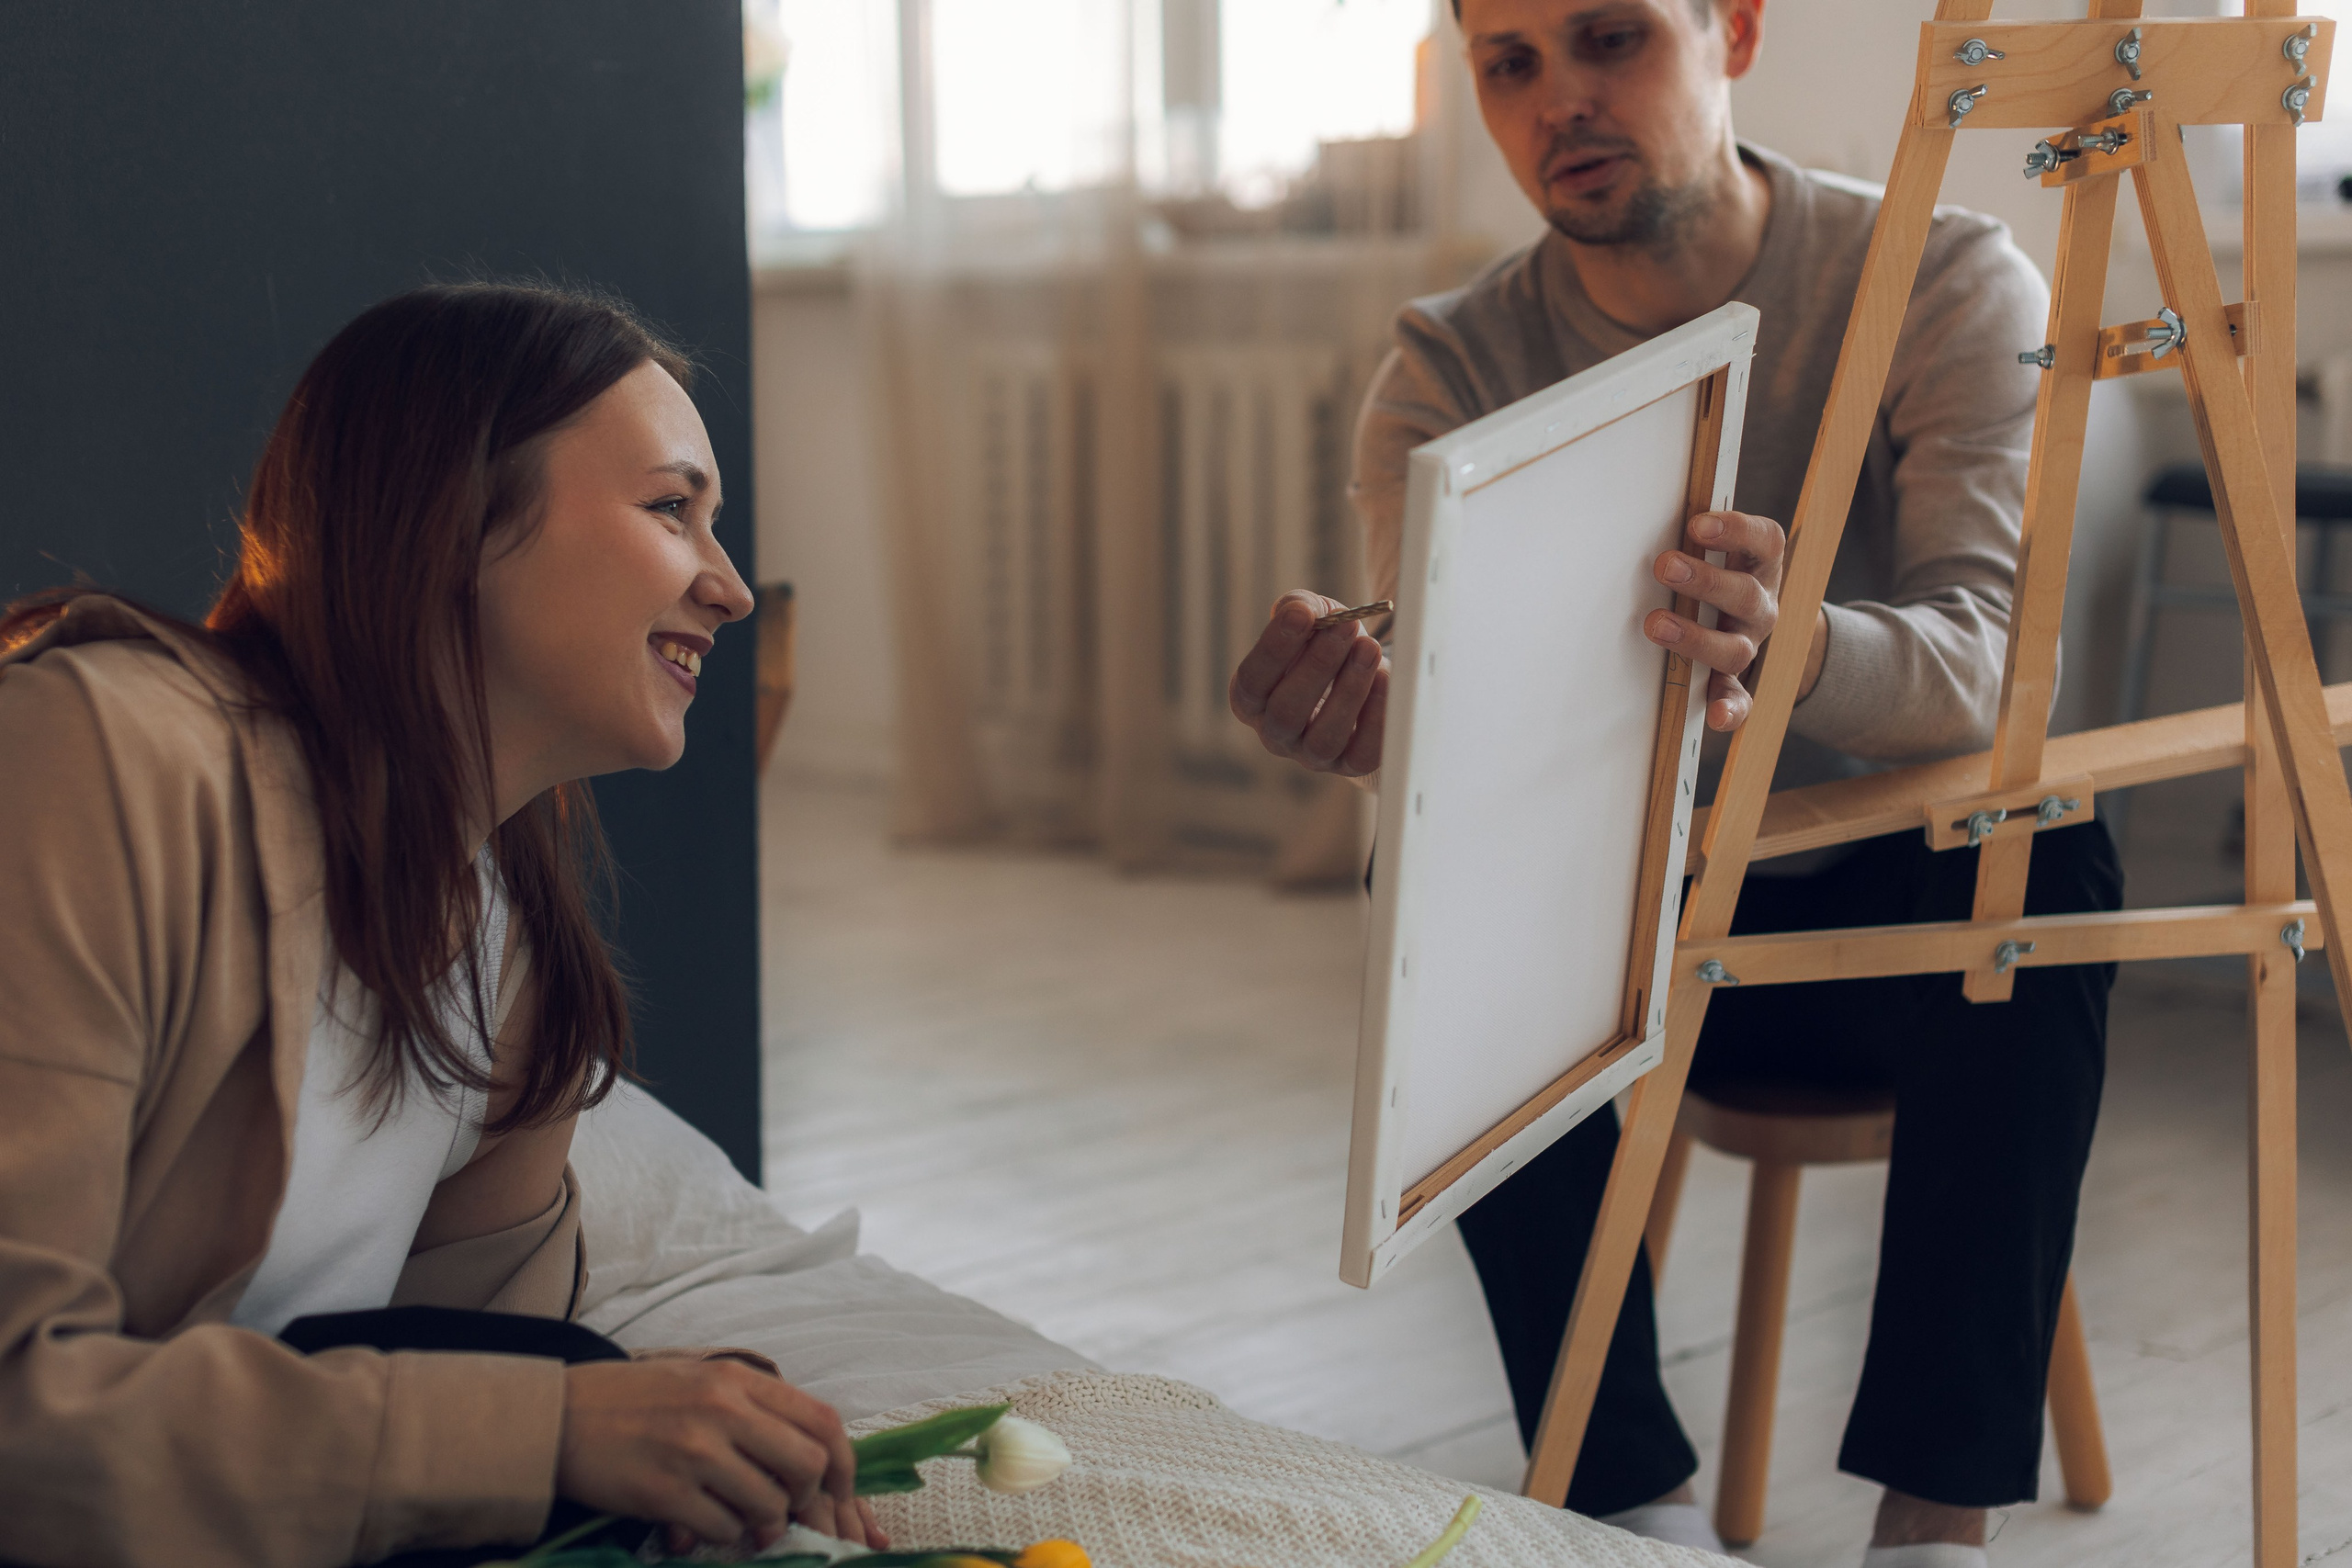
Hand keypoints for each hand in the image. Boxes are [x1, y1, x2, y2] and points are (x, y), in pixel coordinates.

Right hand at [556, 1358, 889, 1553]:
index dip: (843, 1464)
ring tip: (741, 1521)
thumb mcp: (699, 1380)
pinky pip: (722, 1528)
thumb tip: (809, 1455)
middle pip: (807, 1465)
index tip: (837, 1490)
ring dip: (762, 1524)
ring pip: (768, 1505)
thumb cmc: (632, 1401)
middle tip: (785, 1509)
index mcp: (736, 1379)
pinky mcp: (664, 1493)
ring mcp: (693, 1451)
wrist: (555, 1418)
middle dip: (807, 1499)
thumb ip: (752, 1407)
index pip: (822, 1421)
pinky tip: (699, 1523)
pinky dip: (721, 1534)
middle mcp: (722, 1409)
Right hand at [1228, 591, 1387, 776]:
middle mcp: (1276, 734)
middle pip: (1286, 713)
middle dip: (1318, 665)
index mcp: (1252, 699)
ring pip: (1323, 739)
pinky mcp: (1350, 765)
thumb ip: (1299, 607)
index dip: (1274, 649)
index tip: (1302, 614)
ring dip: (1349, 690)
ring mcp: (1312, 755)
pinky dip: (1377, 717)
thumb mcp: (1310, 616)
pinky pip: (1363, 753)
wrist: (1362, 668)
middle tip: (1346, 626)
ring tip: (1369, 649)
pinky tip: (1386, 679)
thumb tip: (1301, 609)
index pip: (1251, 683)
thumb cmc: (1326, 643)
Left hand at [1642, 509, 1803, 731]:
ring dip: (1696, 638)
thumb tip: (1639, 518)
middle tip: (1665, 565)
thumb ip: (1693, 535)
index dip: (1737, 531)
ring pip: (1735, 648)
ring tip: (1656, 624)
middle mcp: (1761, 605)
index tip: (1699, 524)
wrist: (1747, 617)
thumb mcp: (1715, 547)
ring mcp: (1749, 643)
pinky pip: (1740, 698)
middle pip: (1744, 595)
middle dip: (1704, 581)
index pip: (1763, 541)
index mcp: (1761, 564)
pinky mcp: (1736, 678)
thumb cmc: (1715, 569)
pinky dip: (1730, 708)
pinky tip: (1717, 716)